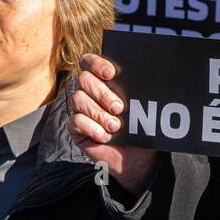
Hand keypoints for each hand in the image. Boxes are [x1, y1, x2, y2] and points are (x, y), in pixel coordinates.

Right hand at [67, 53, 158, 194]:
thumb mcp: (143, 107)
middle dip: (102, 93)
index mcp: (104, 81)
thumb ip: (137, 91)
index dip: (96, 63)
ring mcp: (81, 109)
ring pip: (78, 99)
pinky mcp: (76, 128)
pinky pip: (76, 121)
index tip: (111, 73)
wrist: (137, 158)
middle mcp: (89, 92)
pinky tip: (106, 136)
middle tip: (119, 107)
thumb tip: (142, 77)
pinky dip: (92, 128)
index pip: (89, 62)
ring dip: (98, 113)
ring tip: (115, 126)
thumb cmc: (141, 128)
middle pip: (84, 79)